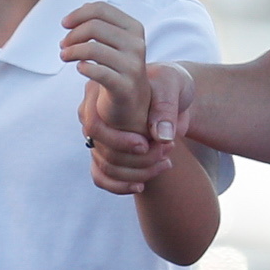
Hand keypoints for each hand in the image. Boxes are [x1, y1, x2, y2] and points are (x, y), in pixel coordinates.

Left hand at [64, 1, 151, 134]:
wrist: (132, 103)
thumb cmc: (117, 69)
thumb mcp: (114, 42)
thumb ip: (102, 23)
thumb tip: (83, 7)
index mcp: (134, 28)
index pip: (101, 9)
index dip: (78, 14)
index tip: (65, 24)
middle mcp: (137, 45)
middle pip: (95, 27)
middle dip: (72, 35)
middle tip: (63, 45)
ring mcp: (132, 66)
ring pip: (93, 49)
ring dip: (72, 51)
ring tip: (64, 56)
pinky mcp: (124, 87)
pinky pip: (98, 72)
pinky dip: (84, 67)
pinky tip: (79, 68)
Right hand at [81, 59, 195, 196]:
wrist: (176, 98)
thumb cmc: (171, 84)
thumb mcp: (172, 86)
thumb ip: (165, 107)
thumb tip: (160, 136)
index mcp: (100, 92)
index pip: (94, 125)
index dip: (118, 141)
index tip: (145, 144)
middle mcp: (93, 114)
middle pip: (101, 150)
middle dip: (136, 158)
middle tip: (166, 150)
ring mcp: (99, 134)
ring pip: (106, 166)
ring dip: (137, 172)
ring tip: (166, 162)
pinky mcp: (108, 150)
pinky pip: (101, 176)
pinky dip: (120, 186)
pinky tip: (141, 186)